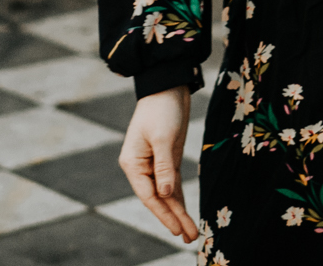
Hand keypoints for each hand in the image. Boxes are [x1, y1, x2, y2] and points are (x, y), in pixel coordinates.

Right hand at [120, 86, 195, 241]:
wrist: (167, 86)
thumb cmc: (161, 109)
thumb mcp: (163, 138)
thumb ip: (164, 166)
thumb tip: (165, 193)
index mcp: (133, 163)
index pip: (149, 195)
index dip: (163, 214)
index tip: (177, 228)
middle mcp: (141, 167)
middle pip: (159, 198)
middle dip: (174, 218)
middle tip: (189, 237)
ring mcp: (154, 164)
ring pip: (167, 194)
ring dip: (178, 211)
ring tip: (190, 232)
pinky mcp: (168, 158)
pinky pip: (173, 184)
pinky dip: (179, 198)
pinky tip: (185, 212)